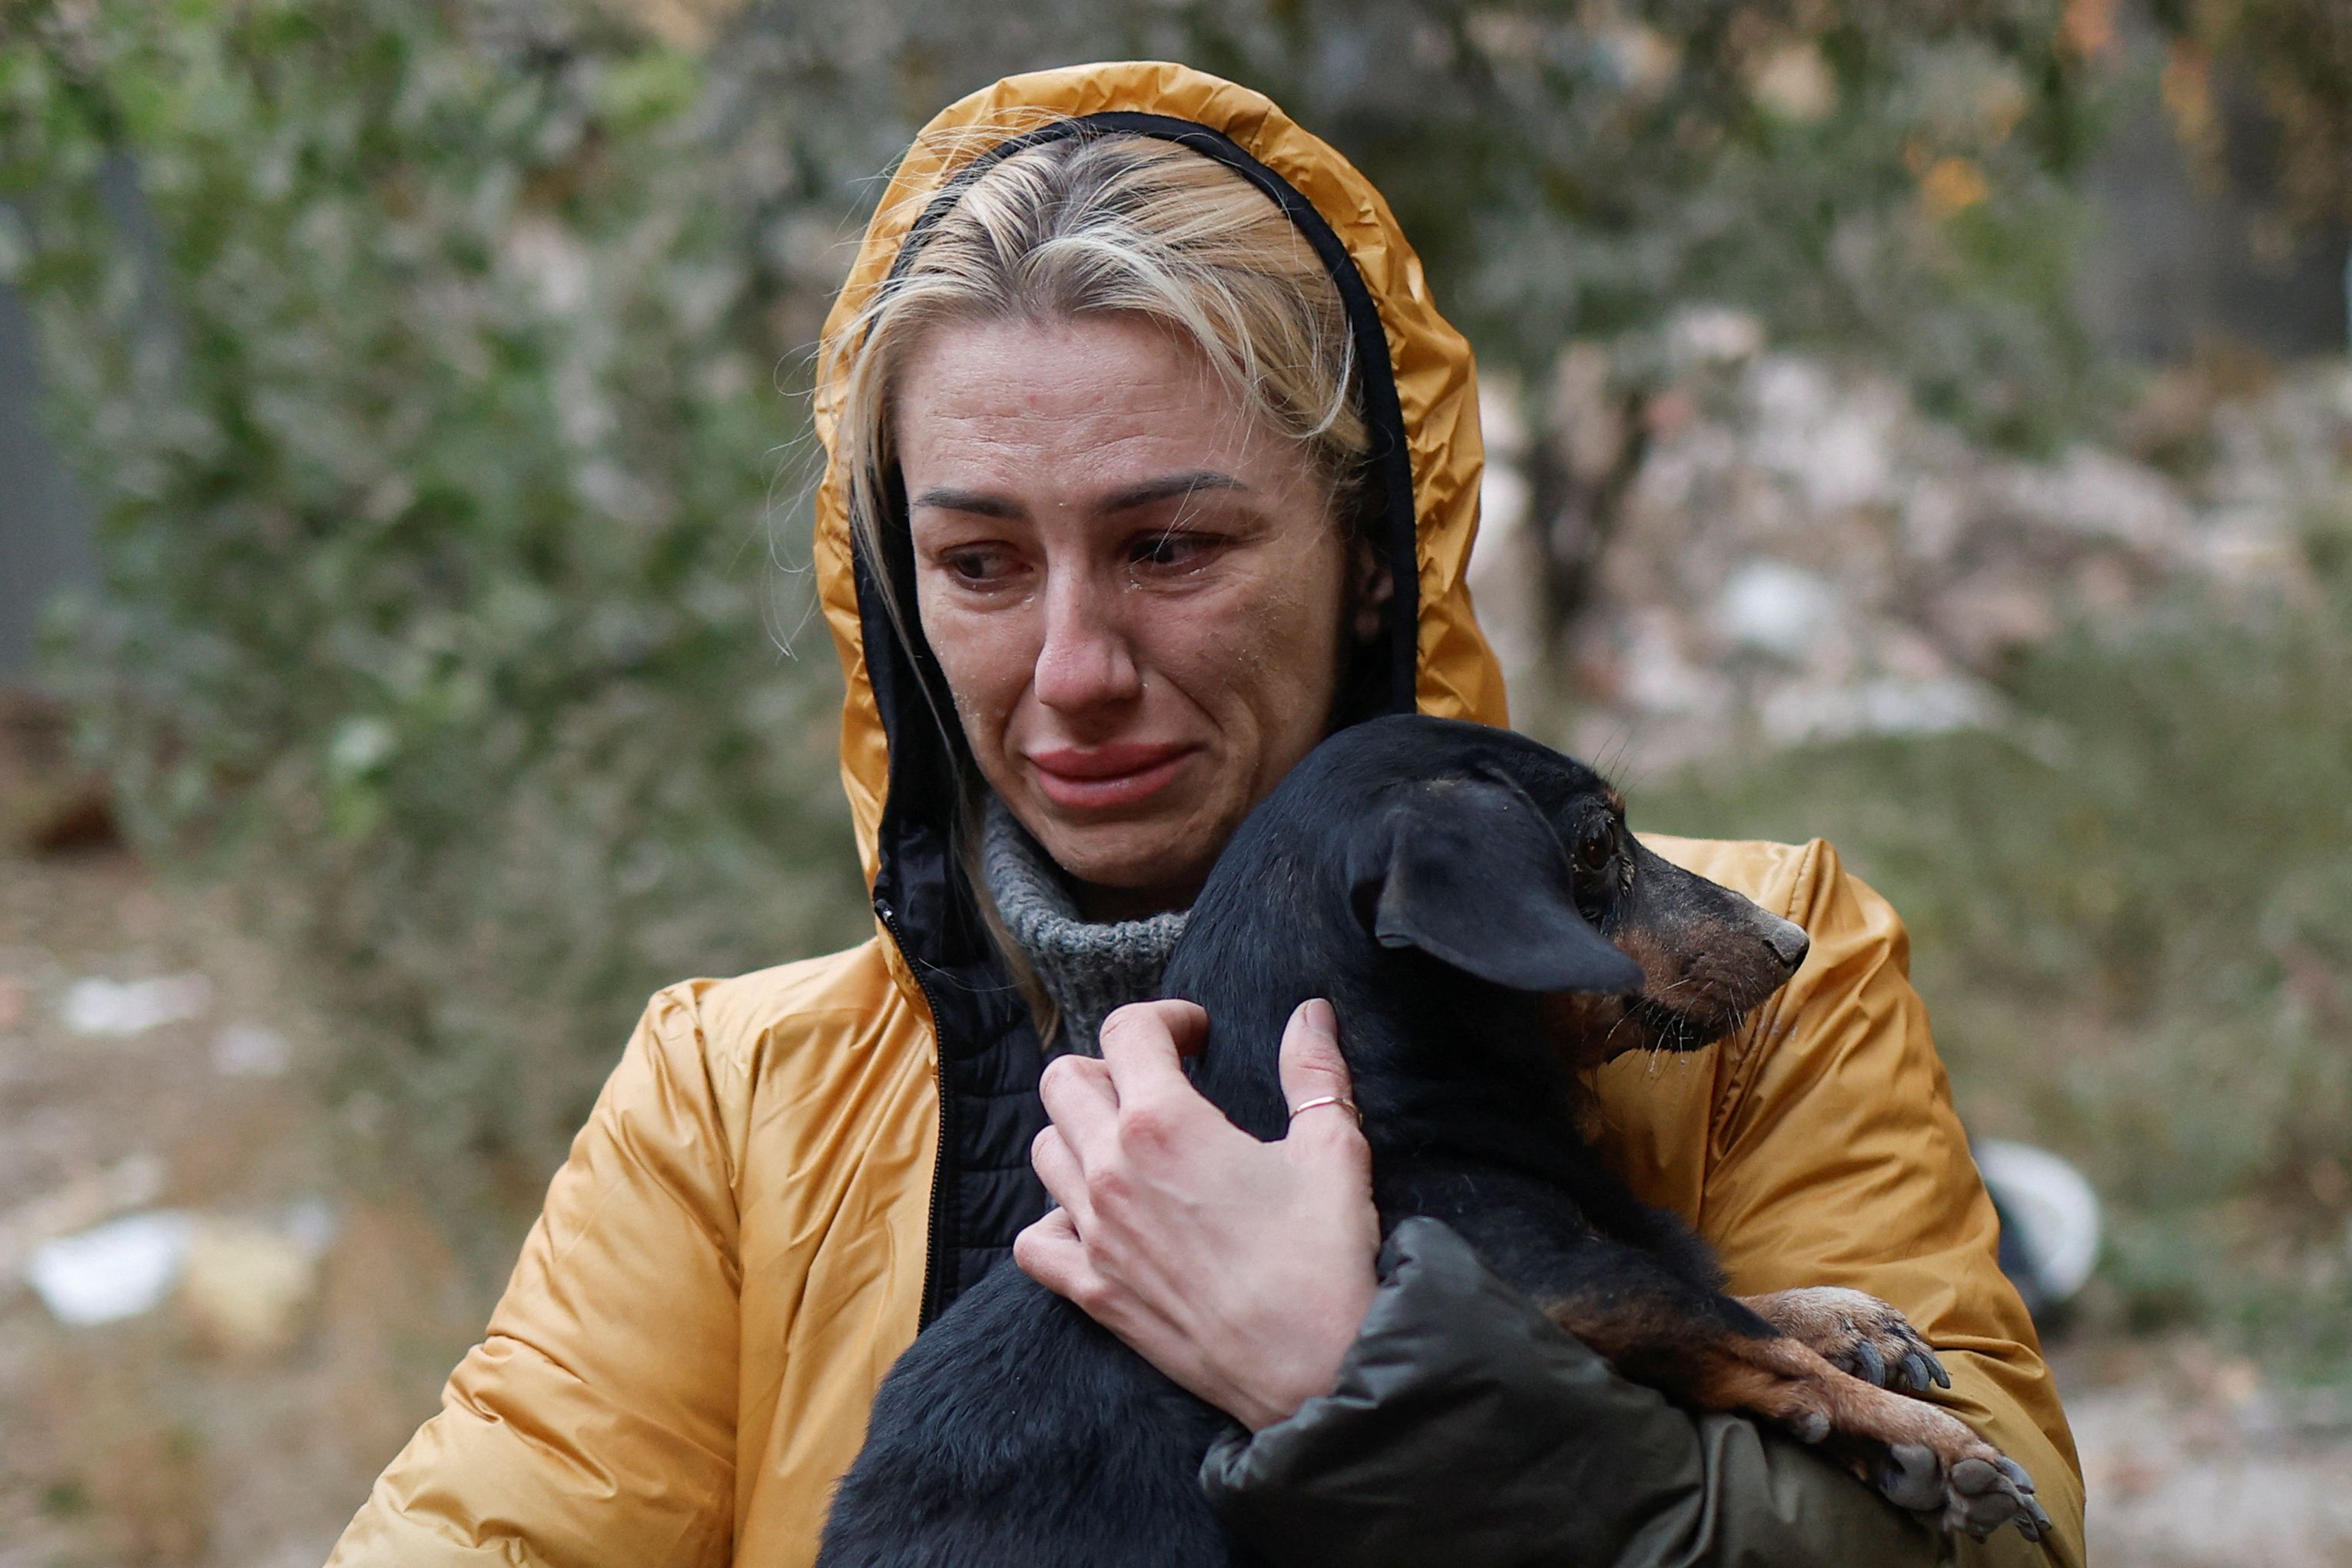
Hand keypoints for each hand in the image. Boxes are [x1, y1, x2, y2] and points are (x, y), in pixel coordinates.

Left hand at [1013, 998, 1379, 1430]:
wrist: (1314, 1369)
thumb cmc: (1324, 1259)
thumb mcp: (1332, 1149)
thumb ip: (1314, 1071)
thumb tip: (1310, 1014)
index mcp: (1163, 1122)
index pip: (1126, 1030)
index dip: (1164, 1018)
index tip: (1197, 1036)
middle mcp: (1111, 1170)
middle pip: (1064, 1080)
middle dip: (1110, 1067)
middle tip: (1161, 1086)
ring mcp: (1093, 1233)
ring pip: (1045, 1149)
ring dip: (1080, 1133)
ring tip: (1132, 1145)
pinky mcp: (1092, 1290)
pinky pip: (1035, 1240)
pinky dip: (1055, 1218)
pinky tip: (1099, 1218)